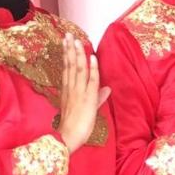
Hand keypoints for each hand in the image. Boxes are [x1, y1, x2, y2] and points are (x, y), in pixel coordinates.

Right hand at [59, 35, 110, 152]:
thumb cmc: (76, 128)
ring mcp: (78, 93)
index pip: (68, 69)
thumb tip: (107, 89)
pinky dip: (91, 68)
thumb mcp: (88, 110)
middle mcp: (71, 89)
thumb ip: (97, 98)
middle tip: (68, 35)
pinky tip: (92, 57)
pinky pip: (90, 81)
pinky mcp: (86, 99)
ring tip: (77, 40)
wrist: (67, 139)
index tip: (68, 42)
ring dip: (78, 54)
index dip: (68, 55)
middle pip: (70, 65)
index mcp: (68, 91)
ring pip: (78, 69)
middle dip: (70, 49)